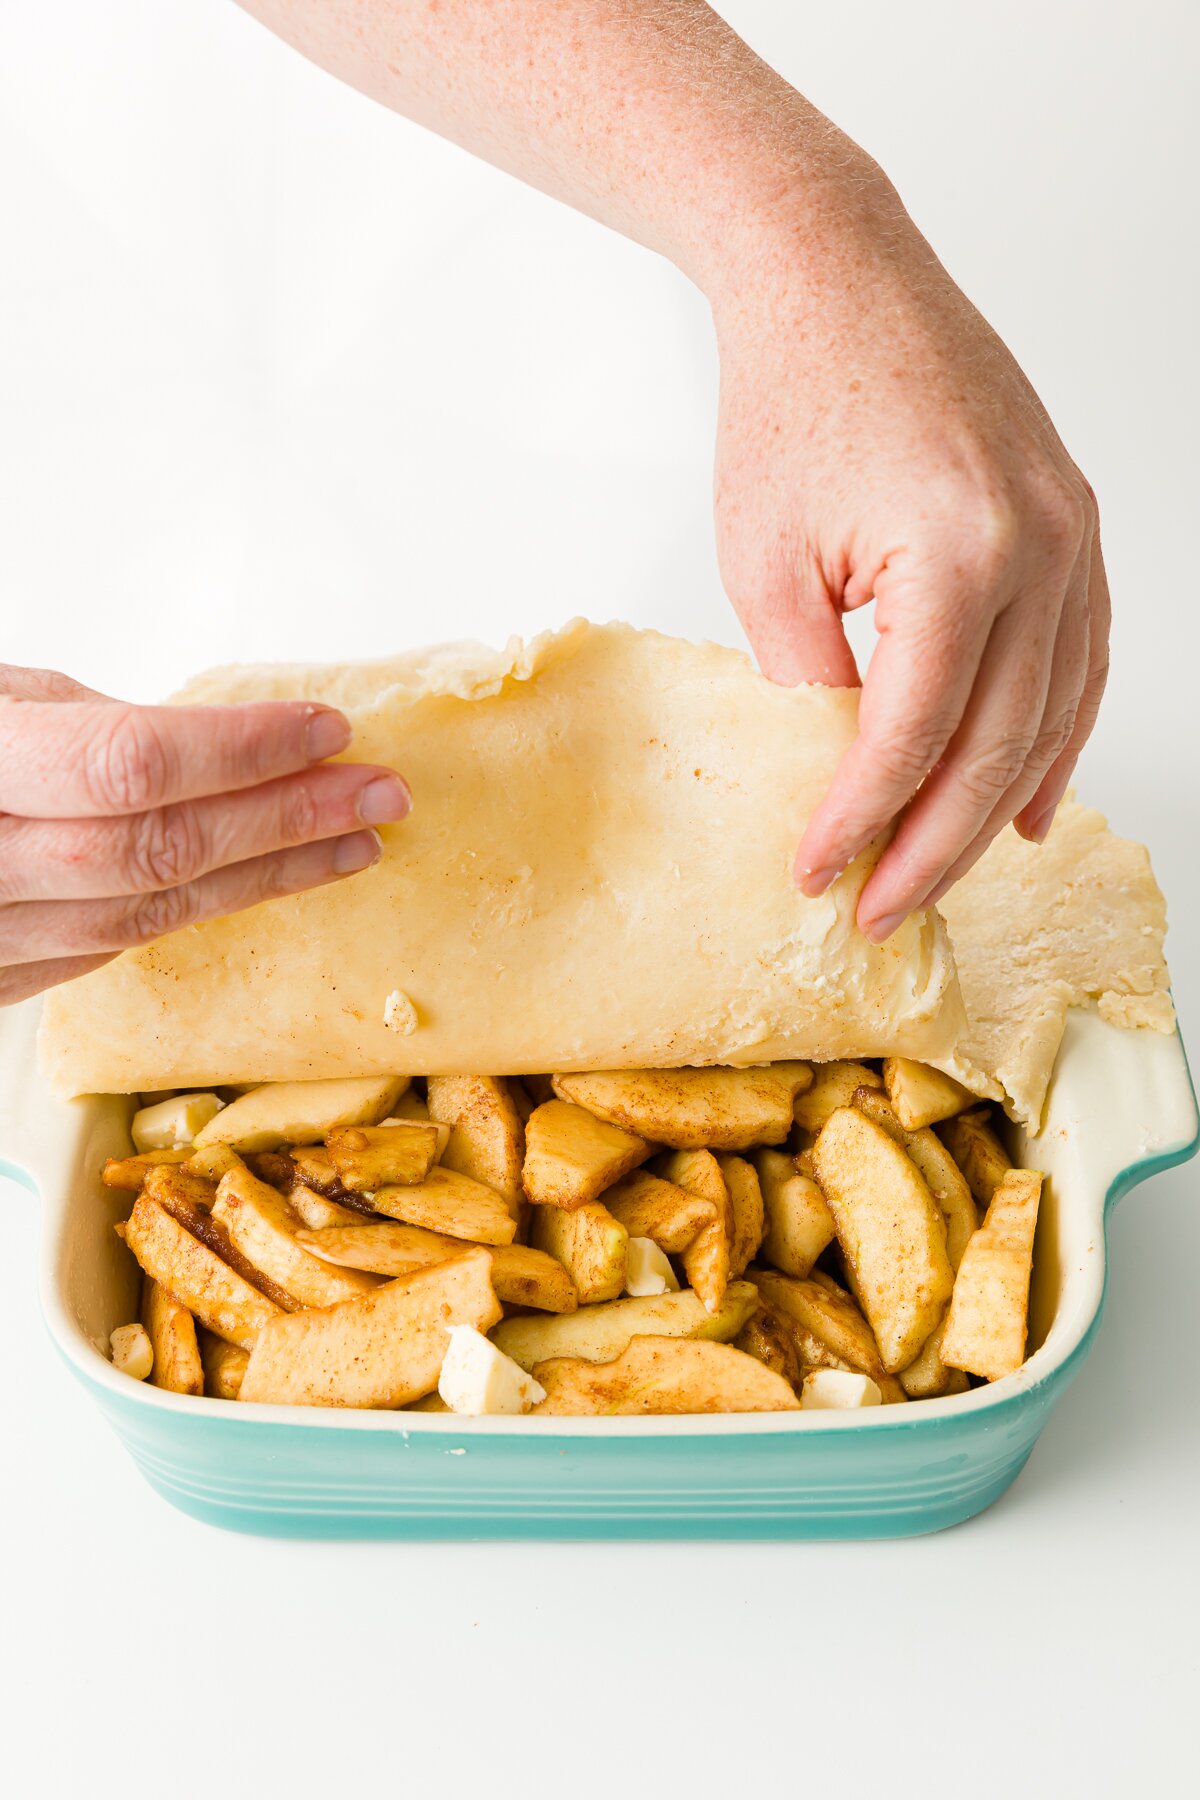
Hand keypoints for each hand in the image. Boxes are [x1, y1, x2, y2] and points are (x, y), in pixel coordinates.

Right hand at [0, 666, 409, 1004]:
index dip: (238, 751)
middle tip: (383, 790)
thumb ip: (82, 730)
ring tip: (354, 837)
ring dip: (267, 875)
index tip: (328, 727)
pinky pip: (112, 949)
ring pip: (146, 916)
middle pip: (154, 853)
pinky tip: (268, 878)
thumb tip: (216, 749)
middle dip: (284, 819)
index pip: (126, 768)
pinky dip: (200, 909)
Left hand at [711, 174, 1107, 938]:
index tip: (816, 877)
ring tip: (939, 876)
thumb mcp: (766, 563)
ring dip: (992, 808)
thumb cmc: (789, 402)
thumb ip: (811, 683)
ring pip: (1050, 715)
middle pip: (994, 745)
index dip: (861, 823)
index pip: (911, 736)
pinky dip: (1053, 739)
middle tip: (878, 911)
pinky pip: (1079, 661)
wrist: (838, 282)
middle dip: (931, 846)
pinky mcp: (1072, 525)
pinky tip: (1023, 800)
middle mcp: (1038, 549)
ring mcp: (1070, 535)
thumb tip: (841, 779)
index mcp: (957, 557)